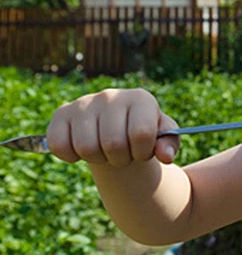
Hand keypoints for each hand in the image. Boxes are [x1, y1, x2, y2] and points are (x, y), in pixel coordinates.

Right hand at [46, 89, 179, 165]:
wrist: (117, 129)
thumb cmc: (143, 133)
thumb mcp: (163, 137)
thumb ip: (169, 144)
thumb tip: (166, 156)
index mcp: (140, 98)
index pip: (141, 134)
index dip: (142, 152)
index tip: (142, 151)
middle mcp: (111, 95)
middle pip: (113, 144)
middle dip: (121, 159)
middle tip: (123, 154)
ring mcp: (84, 103)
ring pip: (86, 147)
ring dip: (98, 159)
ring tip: (105, 150)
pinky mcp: (61, 114)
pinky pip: (58, 145)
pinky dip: (71, 156)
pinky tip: (83, 149)